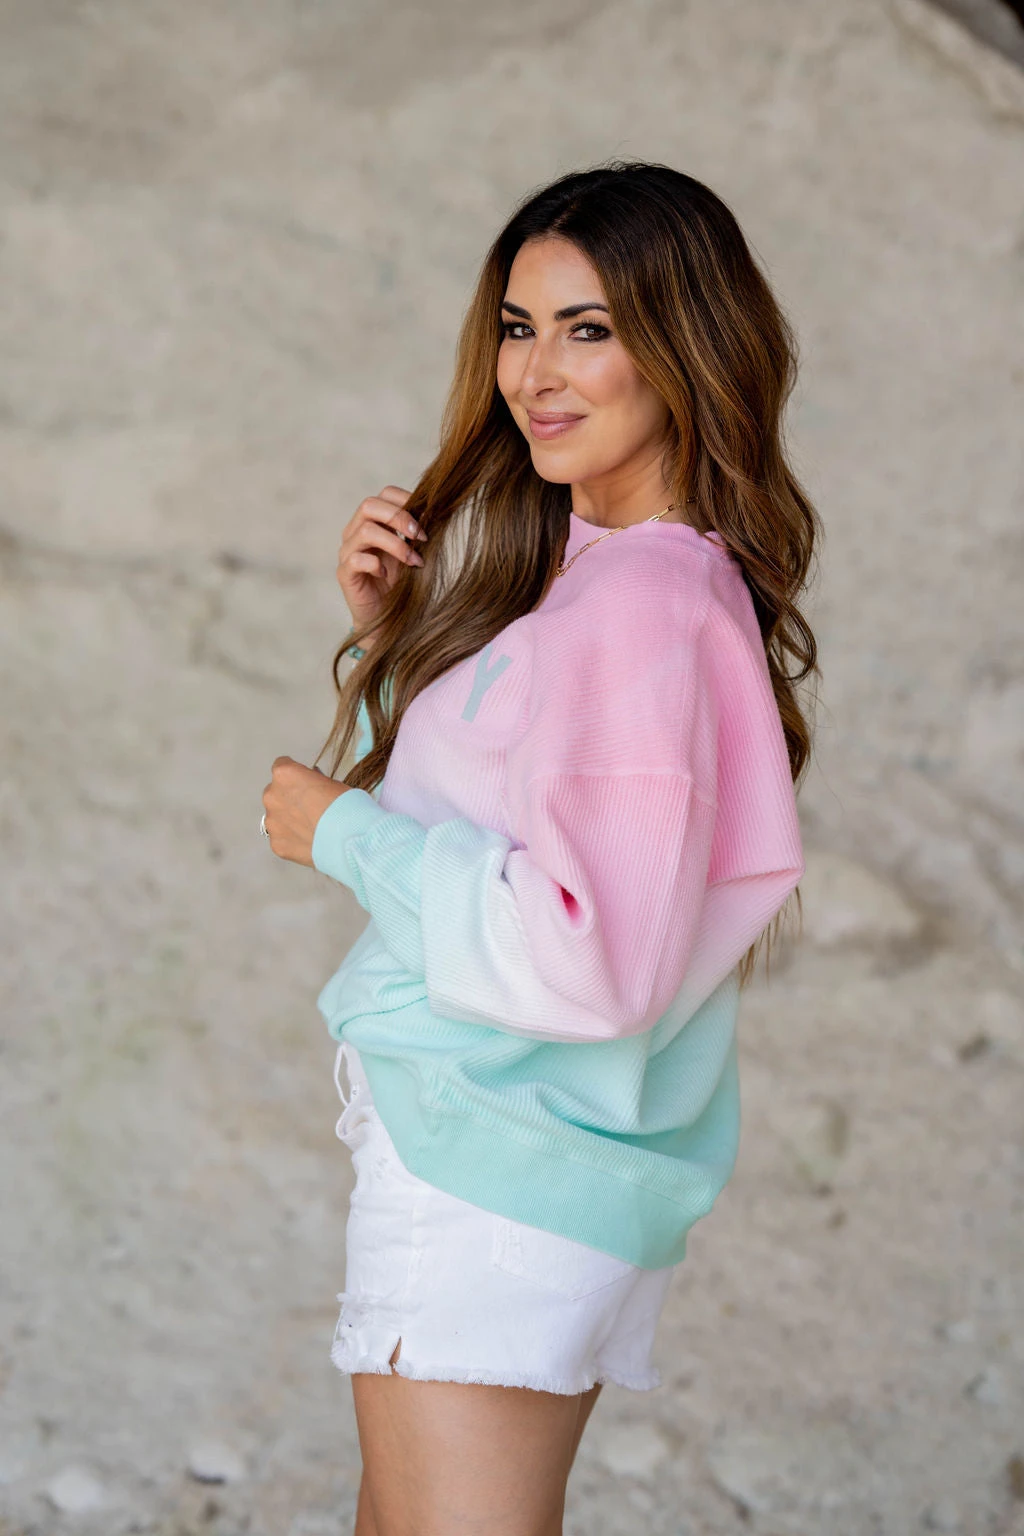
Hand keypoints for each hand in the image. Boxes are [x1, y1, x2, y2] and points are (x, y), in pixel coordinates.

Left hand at [262, 757, 348, 867]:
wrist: (349, 839)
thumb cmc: (346, 806)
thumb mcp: (332, 782)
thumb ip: (312, 782)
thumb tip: (309, 787)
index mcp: (284, 774)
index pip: (281, 766)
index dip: (296, 776)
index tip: (305, 784)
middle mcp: (272, 795)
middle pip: (275, 793)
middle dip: (288, 799)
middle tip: (310, 809)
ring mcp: (272, 822)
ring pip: (276, 817)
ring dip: (289, 820)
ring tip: (312, 828)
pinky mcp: (276, 844)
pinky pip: (282, 838)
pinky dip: (292, 839)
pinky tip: (310, 842)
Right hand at [337, 486, 427, 644]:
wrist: (387, 620)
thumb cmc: (401, 584)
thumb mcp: (414, 553)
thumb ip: (418, 534)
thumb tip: (440, 512)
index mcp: (374, 522)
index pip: (385, 494)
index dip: (407, 500)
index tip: (429, 518)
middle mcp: (356, 532)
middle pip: (369, 505)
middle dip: (400, 517)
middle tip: (422, 537)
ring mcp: (347, 552)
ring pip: (365, 531)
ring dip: (396, 544)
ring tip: (414, 562)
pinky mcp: (345, 574)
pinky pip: (356, 560)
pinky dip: (376, 564)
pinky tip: (387, 575)